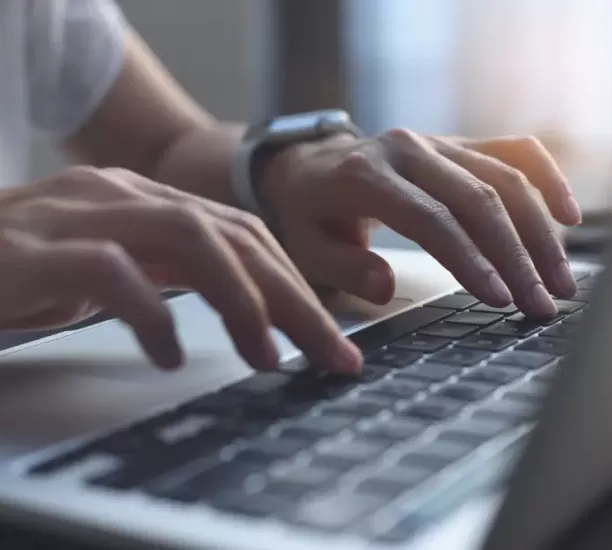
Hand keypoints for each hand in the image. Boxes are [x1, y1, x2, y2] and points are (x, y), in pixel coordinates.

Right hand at [0, 167, 360, 372]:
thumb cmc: (28, 269)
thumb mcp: (118, 267)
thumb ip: (174, 270)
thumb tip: (247, 305)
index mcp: (152, 203)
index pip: (246, 236)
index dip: (296, 286)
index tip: (331, 339)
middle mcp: (127, 198)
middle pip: (236, 238)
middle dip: (293, 300)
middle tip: (331, 354)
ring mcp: (83, 216)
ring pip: (190, 240)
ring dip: (241, 301)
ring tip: (268, 357)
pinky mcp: (37, 249)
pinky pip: (108, 271)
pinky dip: (150, 313)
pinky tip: (170, 355)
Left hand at [259, 131, 581, 318]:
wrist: (311, 167)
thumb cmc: (309, 214)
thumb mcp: (306, 247)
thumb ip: (344, 267)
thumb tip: (387, 286)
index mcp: (367, 175)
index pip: (432, 219)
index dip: (470, 260)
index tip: (500, 299)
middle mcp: (409, 150)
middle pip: (479, 199)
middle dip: (517, 256)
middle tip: (543, 303)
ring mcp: (438, 142)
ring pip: (506, 178)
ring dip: (541, 232)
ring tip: (562, 281)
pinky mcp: (458, 144)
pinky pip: (514, 151)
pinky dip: (547, 179)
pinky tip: (569, 216)